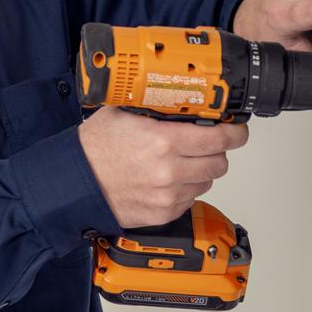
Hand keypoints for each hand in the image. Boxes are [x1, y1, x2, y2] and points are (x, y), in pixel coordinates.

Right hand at [78, 107, 248, 228]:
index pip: (220, 138)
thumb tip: (180, 97)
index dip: (235, 133)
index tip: (237, 130)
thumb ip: (156, 105)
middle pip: (220, 162)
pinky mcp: (163, 213)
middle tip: (207, 144)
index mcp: (163, 141)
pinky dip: (184, 188)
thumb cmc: (94, 149)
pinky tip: (166, 179)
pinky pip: (190, 199)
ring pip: (206, 182)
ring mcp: (168, 195)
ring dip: (200, 170)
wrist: (74, 182)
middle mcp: (169, 170)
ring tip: (178, 162)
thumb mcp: (124, 112)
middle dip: (217, 151)